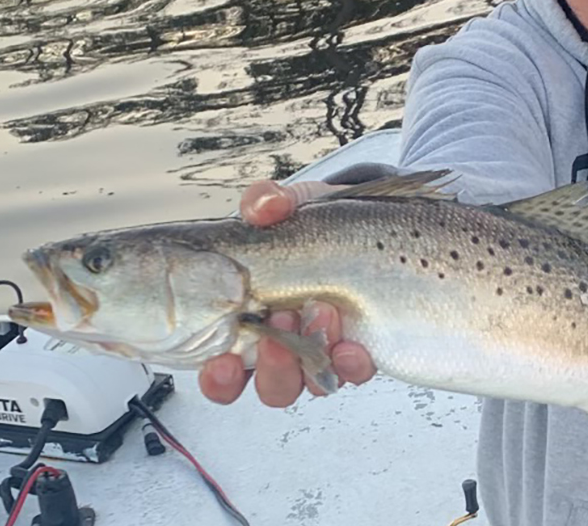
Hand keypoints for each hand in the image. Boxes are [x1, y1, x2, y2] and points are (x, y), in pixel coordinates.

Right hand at [198, 180, 377, 406]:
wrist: (368, 223)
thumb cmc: (315, 225)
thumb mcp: (287, 206)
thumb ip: (267, 202)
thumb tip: (264, 207)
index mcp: (251, 320)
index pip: (223, 367)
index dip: (220, 378)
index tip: (222, 362)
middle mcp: (285, 345)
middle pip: (269, 385)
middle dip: (273, 364)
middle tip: (281, 321)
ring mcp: (324, 350)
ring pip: (309, 385)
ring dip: (310, 362)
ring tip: (321, 313)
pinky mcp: (361, 349)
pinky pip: (354, 373)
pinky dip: (352, 365)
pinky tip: (353, 346)